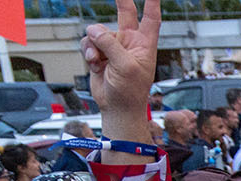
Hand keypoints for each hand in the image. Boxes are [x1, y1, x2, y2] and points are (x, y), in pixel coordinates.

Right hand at [80, 0, 159, 121]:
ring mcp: (113, 47)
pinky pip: (89, 42)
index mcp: (144, 45)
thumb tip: (93, 29)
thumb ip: (110, 44)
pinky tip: (95, 64)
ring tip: (99, 61)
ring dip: (95, 45)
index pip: (151, 18)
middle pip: (125, 13)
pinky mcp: (100, 53)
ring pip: (98, 32)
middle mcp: (129, 43)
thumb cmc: (129, 92)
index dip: (152, 3)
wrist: (116, 108)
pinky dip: (89, 52)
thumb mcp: (125, 66)